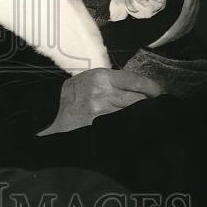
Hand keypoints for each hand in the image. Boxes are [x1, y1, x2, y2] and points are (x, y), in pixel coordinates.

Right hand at [38, 68, 161, 135]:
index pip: (139, 82)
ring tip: (142, 119)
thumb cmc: (72, 93)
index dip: (154, 89)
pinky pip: (123, 128)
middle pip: (140, 101)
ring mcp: (102, 114)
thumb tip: (144, 90)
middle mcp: (104, 95)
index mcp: (102, 77)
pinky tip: (129, 128)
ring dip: (140, 118)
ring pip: (133, 116)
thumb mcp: (91, 79)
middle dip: (148, 105)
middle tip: (154, 108)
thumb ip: (115, 82)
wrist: (46, 110)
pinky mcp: (100, 129)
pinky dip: (129, 128)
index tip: (159, 93)